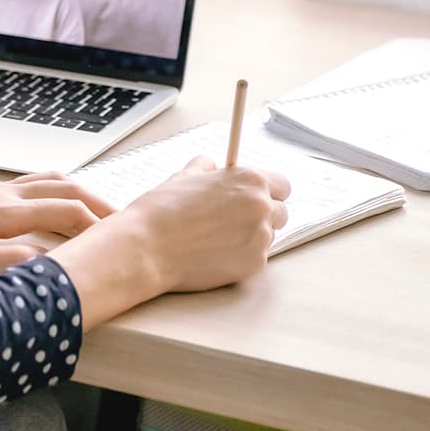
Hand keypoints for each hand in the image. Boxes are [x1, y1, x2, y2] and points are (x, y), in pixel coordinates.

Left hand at [0, 173, 116, 277]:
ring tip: (96, 212)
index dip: (96, 226)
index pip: (64, 212)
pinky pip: (27, 184)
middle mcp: (0, 194)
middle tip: (123, 223)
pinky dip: (52, 191)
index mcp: (1, 212)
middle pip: (63, 189)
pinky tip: (48, 206)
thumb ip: (3, 264)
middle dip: (98, 205)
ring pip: (46, 181)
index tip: (120, 240)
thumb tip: (45, 266)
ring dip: (77, 194)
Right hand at [122, 156, 290, 292]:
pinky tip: (213, 252)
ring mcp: (261, 238)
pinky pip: (256, 257)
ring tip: (216, 237)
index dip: (267, 191)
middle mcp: (262, 207)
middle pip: (280, 212)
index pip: (281, 185)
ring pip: (268, 236)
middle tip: (233, 219)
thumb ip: (205, 169)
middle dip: (262, 215)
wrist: (148, 247)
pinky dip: (241, 255)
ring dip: (250, 235)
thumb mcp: (184, 177)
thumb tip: (209, 165)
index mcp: (249, 180)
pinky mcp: (255, 265)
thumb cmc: (162, 209)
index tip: (254, 197)